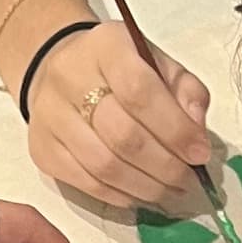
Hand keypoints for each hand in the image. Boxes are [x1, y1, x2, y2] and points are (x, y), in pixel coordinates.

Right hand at [25, 22, 212, 211]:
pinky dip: (120, 195)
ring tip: (170, 191)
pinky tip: (141, 193)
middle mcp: (69, 77)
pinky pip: (86, 183)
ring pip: (104, 165)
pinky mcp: (42, 149)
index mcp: (106, 46)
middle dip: (165, 166)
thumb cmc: (120, 69)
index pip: (140, 91)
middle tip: (189, 180)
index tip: (199, 153)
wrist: (62, 71)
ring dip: (145, 187)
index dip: (175, 128)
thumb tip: (197, 132)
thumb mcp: (159, 64)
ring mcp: (50, 116)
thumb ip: (186, 91)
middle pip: (122, 135)